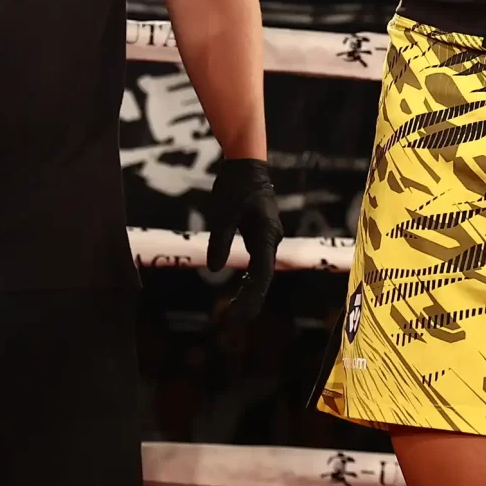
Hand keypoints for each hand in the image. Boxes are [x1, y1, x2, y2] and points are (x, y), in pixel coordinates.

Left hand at [204, 156, 283, 319]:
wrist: (247, 164)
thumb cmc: (235, 185)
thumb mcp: (222, 213)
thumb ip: (220, 240)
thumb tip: (214, 268)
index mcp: (265, 235)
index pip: (261, 275)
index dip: (250, 298)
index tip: (236, 315)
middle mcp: (271, 239)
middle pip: (263, 278)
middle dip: (249, 301)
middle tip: (229, 321)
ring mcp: (268, 238)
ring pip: (261, 272)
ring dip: (249, 292)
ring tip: (232, 313)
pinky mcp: (261, 235)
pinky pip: (258, 263)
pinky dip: (250, 279)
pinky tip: (240, 291)